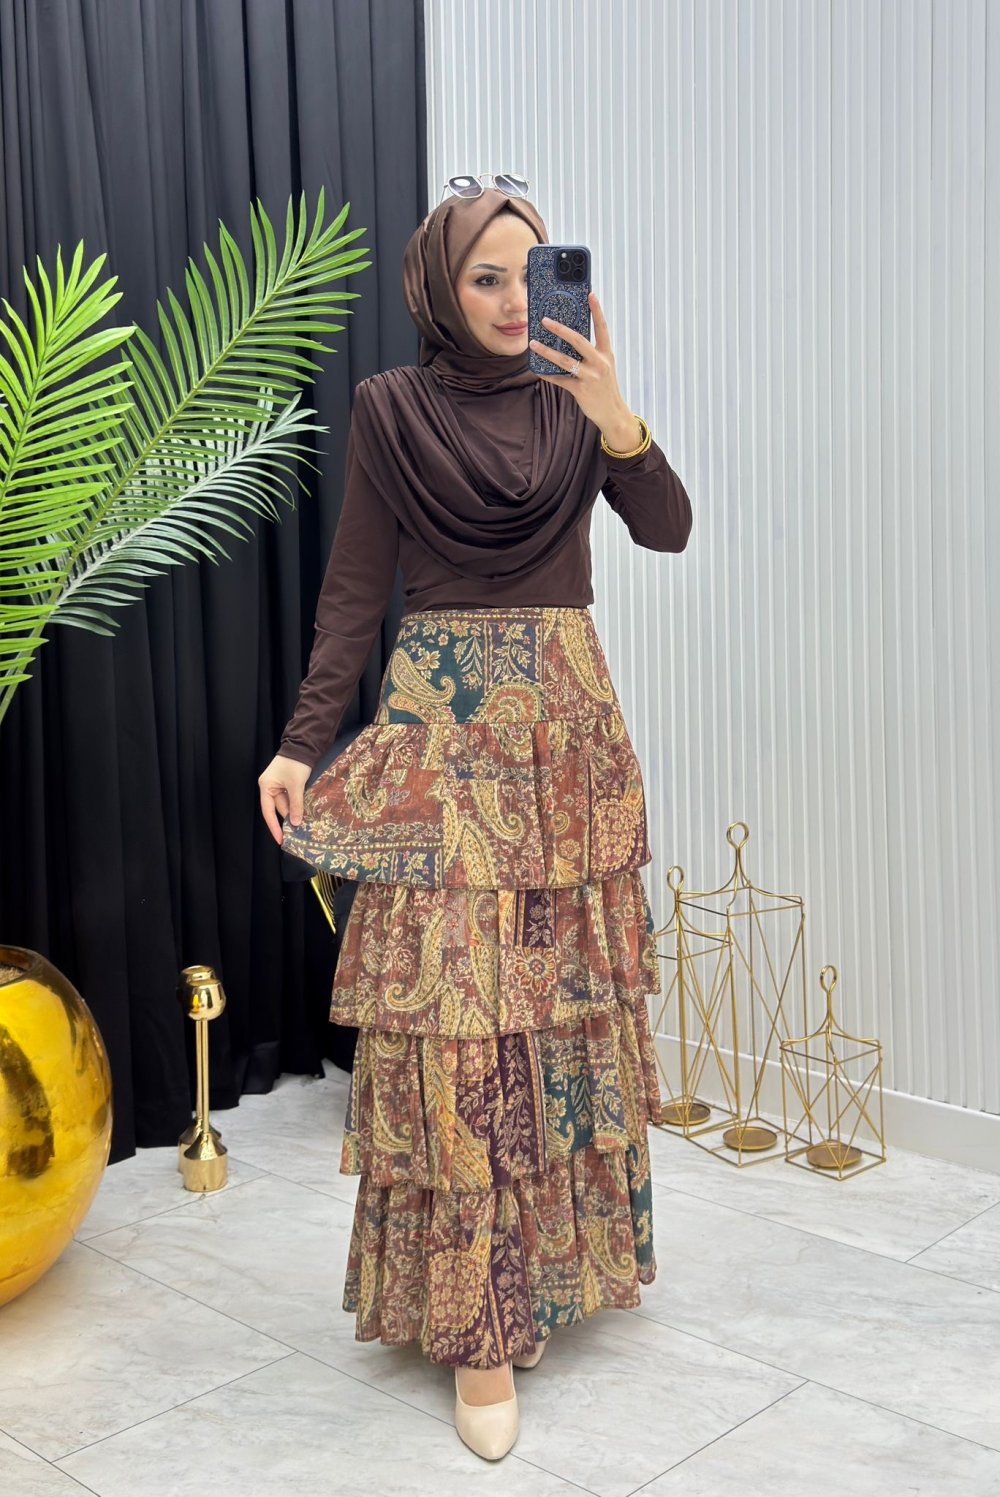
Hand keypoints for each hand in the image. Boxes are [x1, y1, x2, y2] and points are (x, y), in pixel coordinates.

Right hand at [258, 753, 310, 845]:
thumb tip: (296, 823)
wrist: (303, 746)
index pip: (268, 811)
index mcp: (266, 786)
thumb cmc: (296, 763)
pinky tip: (304, 812)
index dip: (274, 827)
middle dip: (289, 819)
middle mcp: (269, 787)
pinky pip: (291, 798)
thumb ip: (296, 804)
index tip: (280, 839)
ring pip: (286, 804)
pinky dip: (297, 805)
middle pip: (278, 808)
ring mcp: (278, 785)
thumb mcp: (296, 785)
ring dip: (295, 812)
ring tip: (304, 823)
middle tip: (299, 833)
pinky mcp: (287, 784)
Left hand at [528, 290, 632, 434]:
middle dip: (561, 329)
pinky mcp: (581, 390)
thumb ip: (591, 353)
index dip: (597, 310)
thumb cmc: (605, 388)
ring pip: (565, 360)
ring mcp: (590, 376)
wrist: (613, 413)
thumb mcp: (604, 367)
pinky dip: (547, 375)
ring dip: (547, 351)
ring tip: (533, 344)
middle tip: (545, 320)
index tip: (590, 294)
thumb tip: (570, 340)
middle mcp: (600, 363)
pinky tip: (537, 369)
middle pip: (579, 340)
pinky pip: (560, 380)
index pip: (602, 328)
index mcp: (606, 354)